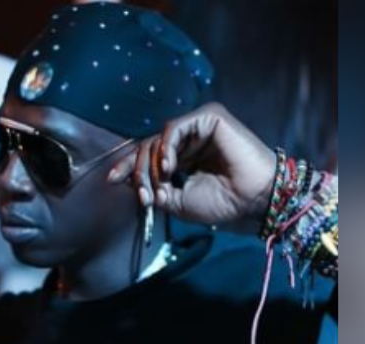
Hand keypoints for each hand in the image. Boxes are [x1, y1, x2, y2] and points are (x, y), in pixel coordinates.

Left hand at [108, 102, 276, 234]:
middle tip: (142, 193)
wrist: (253, 201)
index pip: (147, 156)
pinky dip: (166, 147)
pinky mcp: (210, 117)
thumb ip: (155, 190)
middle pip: (147, 146)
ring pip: (158, 138)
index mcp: (183, 158)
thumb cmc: (223, 203)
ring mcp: (199, 127)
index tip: (111, 180)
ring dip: (150, 164)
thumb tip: (129, 182)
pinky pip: (174, 128)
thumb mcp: (178, 201)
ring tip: (158, 184)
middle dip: (137, 170)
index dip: (127, 167)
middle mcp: (189, 140)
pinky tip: (168, 166)